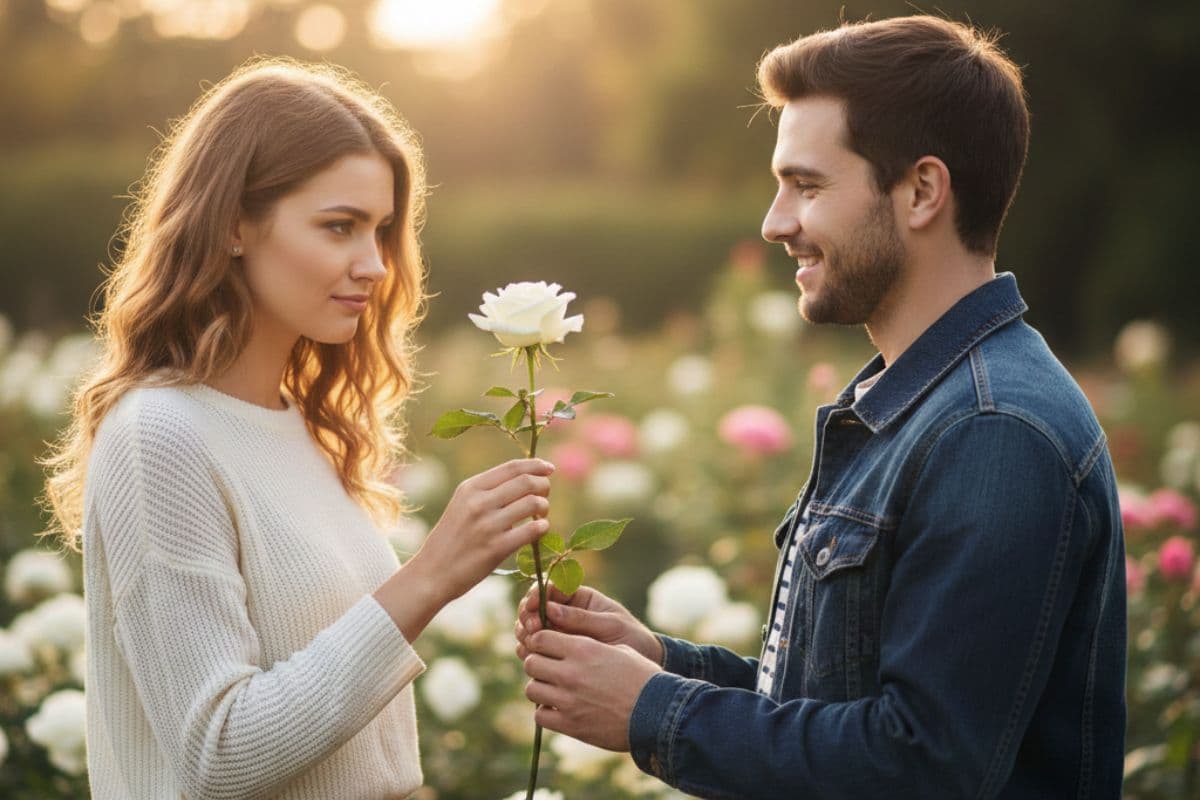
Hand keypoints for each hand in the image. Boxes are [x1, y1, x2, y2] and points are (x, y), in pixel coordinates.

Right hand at [409, 458, 553, 604]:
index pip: (511, 467)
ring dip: (544, 507)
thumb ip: (488, 491)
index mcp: (470, 488)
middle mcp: (478, 503)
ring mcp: (487, 525)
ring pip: (533, 503)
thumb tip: (526, 479)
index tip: (549, 468)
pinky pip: (532, 530)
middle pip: (527, 482)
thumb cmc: (452, 539)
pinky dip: (542, 527)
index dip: (536, 465)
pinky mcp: (496, 548)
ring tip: (540, 515)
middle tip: (545, 495)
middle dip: (544, 485)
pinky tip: (539, 529)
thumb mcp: (461, 505)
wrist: (432, 573)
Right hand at [515, 584, 663, 664]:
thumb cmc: (631, 637)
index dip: (536, 595)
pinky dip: (529, 650)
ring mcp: (558, 632)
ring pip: (529, 628)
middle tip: (533, 629)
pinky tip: (533, 657)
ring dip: (525, 634)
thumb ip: (582, 618)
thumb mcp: (611, 625)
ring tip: (531, 644)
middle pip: (532, 607)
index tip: (532, 607)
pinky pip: (534, 648)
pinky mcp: (556, 652)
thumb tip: (549, 609)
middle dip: (527, 616)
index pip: (548, 587)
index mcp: (578, 596)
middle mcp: (563, 612)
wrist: (642, 663)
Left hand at [523, 630, 661, 750]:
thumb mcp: (619, 650)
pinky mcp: (570, 725)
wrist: (657, 713)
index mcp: (583, 649)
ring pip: (531, 689)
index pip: (540, 638)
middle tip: (550, 670)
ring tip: (555, 691)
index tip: (546, 648)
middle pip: (530, 662)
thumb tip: (571, 643)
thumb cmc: (643, 678)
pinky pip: (540, 716)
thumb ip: (589, 645)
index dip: (540, 642)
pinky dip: (546, 712)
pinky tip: (560, 710)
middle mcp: (571, 672)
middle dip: (538, 664)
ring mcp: (568, 700)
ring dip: (541, 688)